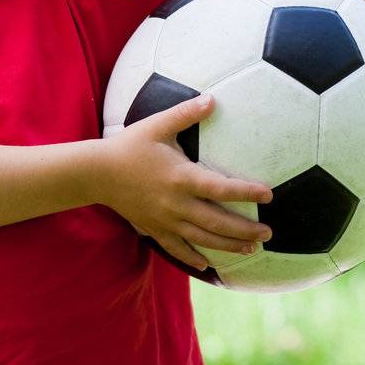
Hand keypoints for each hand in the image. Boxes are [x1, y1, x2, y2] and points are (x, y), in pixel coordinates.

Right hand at [100, 94, 272, 272]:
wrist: (96, 173)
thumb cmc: (129, 146)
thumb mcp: (157, 125)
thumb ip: (185, 113)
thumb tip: (212, 99)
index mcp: (181, 177)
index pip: (221, 188)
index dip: (246, 192)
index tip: (268, 195)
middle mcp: (177, 203)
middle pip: (217, 222)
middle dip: (245, 230)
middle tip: (268, 233)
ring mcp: (165, 220)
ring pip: (202, 238)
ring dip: (228, 246)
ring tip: (251, 250)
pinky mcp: (154, 229)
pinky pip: (176, 248)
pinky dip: (193, 258)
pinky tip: (209, 266)